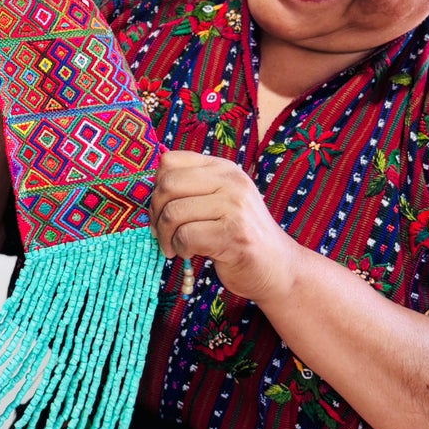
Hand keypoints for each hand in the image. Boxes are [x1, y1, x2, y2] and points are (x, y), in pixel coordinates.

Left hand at [149, 150, 303, 308]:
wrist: (278, 267)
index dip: (156, 186)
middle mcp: (231, 181)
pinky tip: (190, 253)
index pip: (170, 161)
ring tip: (175, 247)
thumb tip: (149, 190)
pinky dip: (180, 249)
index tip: (162, 209)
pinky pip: (185, 236)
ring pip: (173, 213)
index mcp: (223, 168)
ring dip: (166, 236)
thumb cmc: (237, 235)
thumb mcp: (217, 202)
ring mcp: (235, 206)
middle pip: (167, 185)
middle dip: (156, 214)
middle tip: (162, 233)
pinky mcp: (233, 234)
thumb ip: (191, 190)